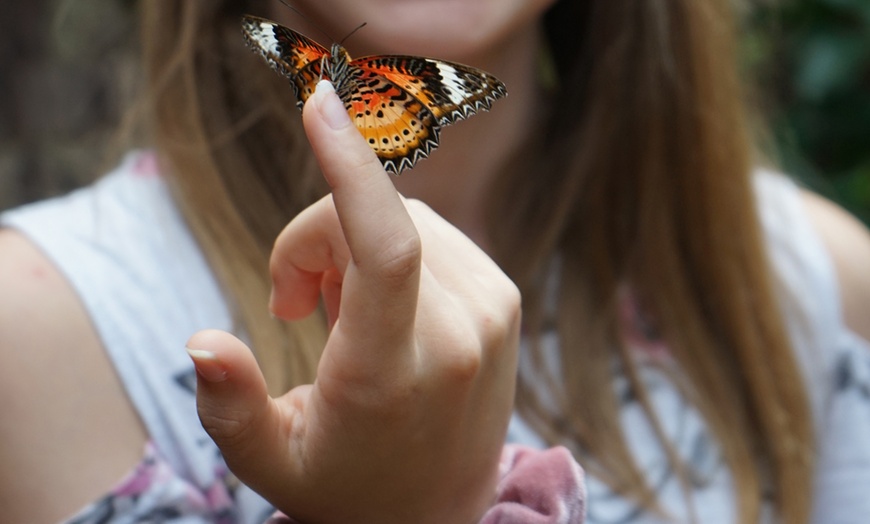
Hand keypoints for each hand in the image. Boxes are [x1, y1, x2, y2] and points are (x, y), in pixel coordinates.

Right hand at [187, 80, 520, 523]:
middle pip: (367, 222)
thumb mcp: (270, 462)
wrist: (437, 512)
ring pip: (400, 216)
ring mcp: (492, 310)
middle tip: (295, 306)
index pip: (384, 246)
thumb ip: (231, 404)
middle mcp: (458, 335)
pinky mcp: (503, 296)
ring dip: (351, 248)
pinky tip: (382, 304)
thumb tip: (204, 339)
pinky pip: (429, 229)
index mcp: (392, 373)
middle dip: (313, 244)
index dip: (350, 165)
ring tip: (340, 315)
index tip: (319, 104)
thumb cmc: (345, 484)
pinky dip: (391, 249)